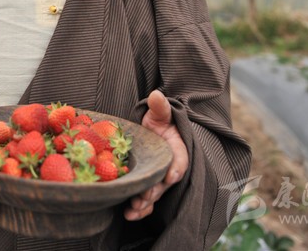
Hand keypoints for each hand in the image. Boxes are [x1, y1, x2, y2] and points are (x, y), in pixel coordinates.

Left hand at [124, 90, 187, 220]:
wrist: (151, 132)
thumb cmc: (158, 121)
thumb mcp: (160, 113)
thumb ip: (160, 107)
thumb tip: (156, 94)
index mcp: (177, 151)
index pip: (180, 161)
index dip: (176, 169)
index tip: (170, 176)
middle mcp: (169, 168)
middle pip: (164, 183)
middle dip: (154, 191)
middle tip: (144, 196)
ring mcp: (158, 180)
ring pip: (154, 195)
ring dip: (145, 204)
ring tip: (133, 209)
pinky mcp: (147, 186)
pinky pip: (145, 201)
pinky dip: (139, 210)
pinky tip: (127, 214)